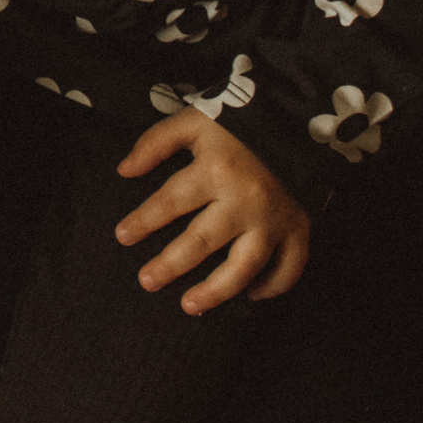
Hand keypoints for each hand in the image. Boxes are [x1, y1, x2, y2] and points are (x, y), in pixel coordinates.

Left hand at [114, 107, 309, 312]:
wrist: (300, 118)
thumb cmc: (240, 121)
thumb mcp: (195, 119)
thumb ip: (156, 143)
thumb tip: (124, 171)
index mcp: (216, 169)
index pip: (171, 201)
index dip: (143, 221)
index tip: (122, 237)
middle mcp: (245, 199)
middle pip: (202, 241)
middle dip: (170, 264)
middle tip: (146, 282)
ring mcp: (274, 219)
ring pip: (244, 266)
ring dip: (216, 290)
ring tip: (189, 305)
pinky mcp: (300, 228)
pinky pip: (289, 267)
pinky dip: (272, 287)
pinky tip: (250, 297)